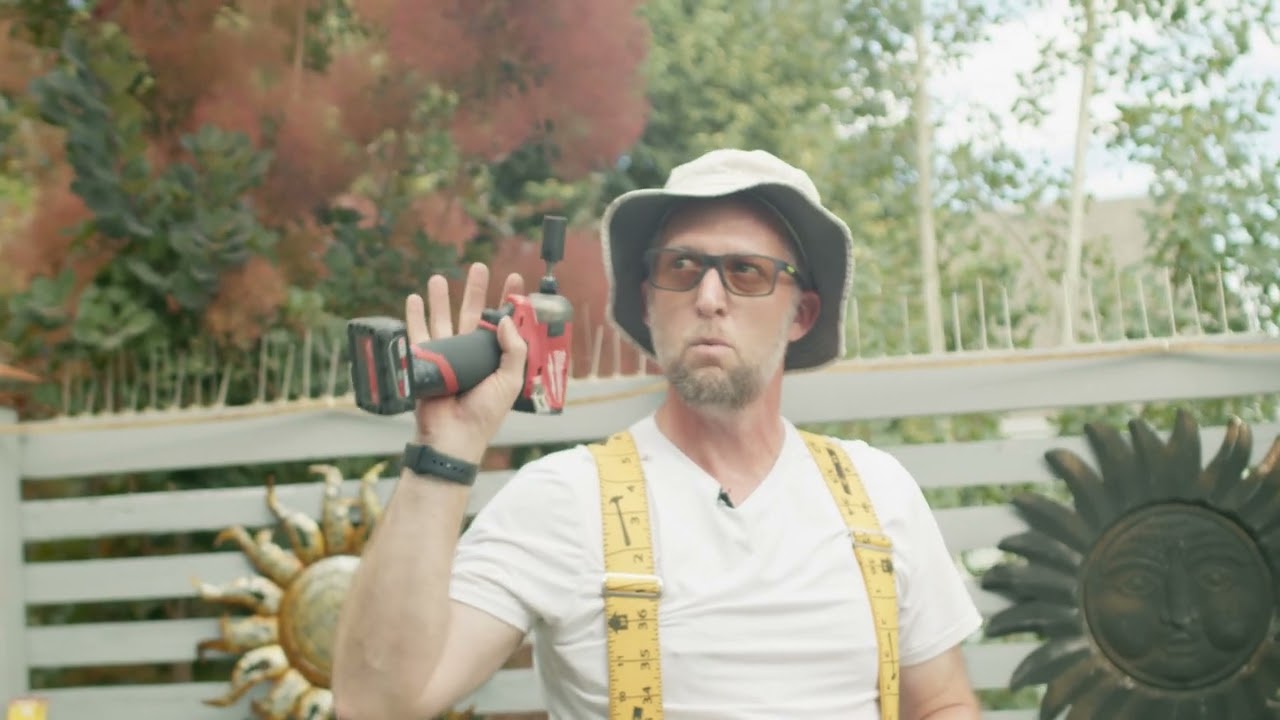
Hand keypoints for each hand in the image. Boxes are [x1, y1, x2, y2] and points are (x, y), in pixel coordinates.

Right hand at [405, 262, 527, 463]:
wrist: (452, 436)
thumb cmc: (483, 414)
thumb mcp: (510, 381)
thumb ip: (514, 350)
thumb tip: (508, 319)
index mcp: (494, 358)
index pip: (504, 323)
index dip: (509, 301)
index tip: (514, 279)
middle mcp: (471, 354)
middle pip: (474, 314)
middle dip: (476, 290)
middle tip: (479, 267)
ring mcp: (448, 356)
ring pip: (444, 319)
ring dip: (442, 298)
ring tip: (440, 278)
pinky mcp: (427, 361)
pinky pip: (419, 334)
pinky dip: (415, 316)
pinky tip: (414, 299)